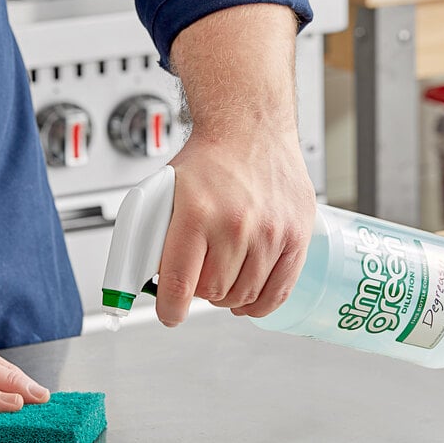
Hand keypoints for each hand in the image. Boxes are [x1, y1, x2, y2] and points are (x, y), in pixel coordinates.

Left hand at [155, 3, 315, 326]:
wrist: (250, 128)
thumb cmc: (209, 161)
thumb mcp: (166, 192)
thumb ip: (156, 236)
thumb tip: (146, 278)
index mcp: (197, 213)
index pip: (180, 283)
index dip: (171, 308)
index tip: (170, 314)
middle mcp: (236, 224)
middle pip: (213, 293)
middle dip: (200, 292)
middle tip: (200, 278)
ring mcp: (271, 232)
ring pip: (244, 296)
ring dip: (229, 296)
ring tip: (223, 279)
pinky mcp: (297, 236)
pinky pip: (278, 292)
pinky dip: (260, 306)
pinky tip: (248, 299)